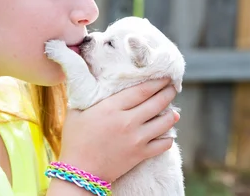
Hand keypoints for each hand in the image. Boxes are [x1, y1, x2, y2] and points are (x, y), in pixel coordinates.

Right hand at [57, 78, 178, 183]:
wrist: (80, 172)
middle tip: (172, 87)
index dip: (156, 82)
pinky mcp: (140, 155)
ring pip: (164, 123)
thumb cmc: (75, 140)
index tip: (163, 76)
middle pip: (156, 103)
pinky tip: (168, 134)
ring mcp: (136, 139)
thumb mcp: (75, 111)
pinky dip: (168, 138)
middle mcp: (127, 121)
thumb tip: (92, 79)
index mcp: (111, 108)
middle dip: (167, 93)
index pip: (141, 90)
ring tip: (174, 111)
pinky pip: (163, 145)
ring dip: (171, 114)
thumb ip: (87, 95)